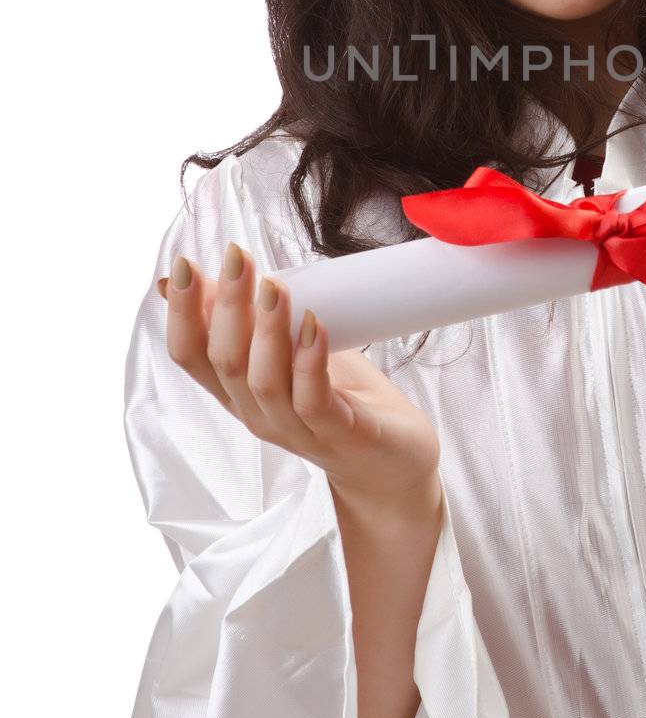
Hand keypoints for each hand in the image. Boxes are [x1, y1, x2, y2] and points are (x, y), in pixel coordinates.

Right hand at [158, 242, 441, 509]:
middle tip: (237, 257)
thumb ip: (248, 318)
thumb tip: (187, 278)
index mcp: (237, 392)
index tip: (185, 264)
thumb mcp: (289, 347)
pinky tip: (316, 325)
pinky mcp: (338, 435)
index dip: (182, 313)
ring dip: (267, 331)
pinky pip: (314, 401)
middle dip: (227, 306)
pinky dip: (310, 362)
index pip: (190, 356)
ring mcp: (295, 430)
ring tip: (274, 286)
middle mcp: (256, 413)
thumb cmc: (340, 394)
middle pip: (225, 362)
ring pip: (264, 382)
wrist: (392, 460)